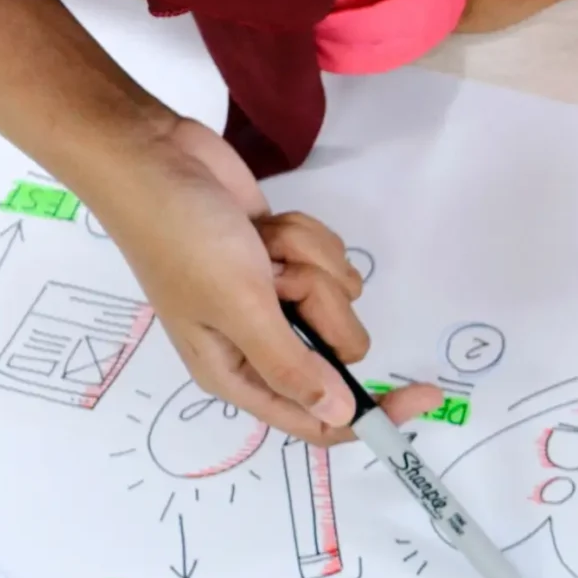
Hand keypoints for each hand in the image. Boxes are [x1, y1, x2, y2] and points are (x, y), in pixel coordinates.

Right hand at [84, 119, 443, 440]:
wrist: (154, 158)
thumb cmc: (181, 236)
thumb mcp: (238, 306)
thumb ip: (291, 365)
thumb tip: (337, 417)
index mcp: (236, 371)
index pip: (317, 419)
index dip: (373, 414)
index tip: (423, 397)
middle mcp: (259, 342)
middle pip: (340, 348)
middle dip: (320, 304)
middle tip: (276, 278)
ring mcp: (275, 298)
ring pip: (340, 296)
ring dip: (307, 261)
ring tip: (258, 246)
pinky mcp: (287, 260)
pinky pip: (331, 259)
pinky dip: (304, 236)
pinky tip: (264, 226)